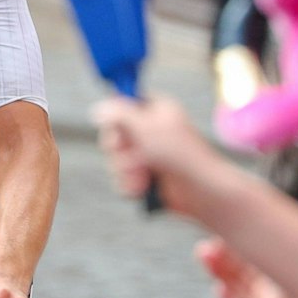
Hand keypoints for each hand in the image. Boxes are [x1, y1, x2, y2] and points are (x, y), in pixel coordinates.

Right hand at [92, 94, 220, 216]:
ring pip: (115, 161)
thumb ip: (119, 115)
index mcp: (156, 111)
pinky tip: (142, 188)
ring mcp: (148, 156)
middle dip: (119, 152)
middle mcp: (151, 132)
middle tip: (135, 156)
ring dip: (126, 172)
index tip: (119, 131)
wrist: (201, 191)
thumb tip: (97, 109)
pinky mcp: (146, 178)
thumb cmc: (179, 154)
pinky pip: (122, 179)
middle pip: (114, 136)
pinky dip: (129, 185)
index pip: (123, 106)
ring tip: (144, 177)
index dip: (116, 119)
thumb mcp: (146, 127)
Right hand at [197, 237, 297, 297]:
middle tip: (205, 246)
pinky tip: (218, 289)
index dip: (245, 246)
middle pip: (248, 270)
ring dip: (222, 271)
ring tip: (202, 255)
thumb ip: (274, 287)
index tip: (227, 233)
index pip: (264, 259)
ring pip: (240, 287)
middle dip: (228, 256)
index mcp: (287, 288)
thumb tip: (266, 258)